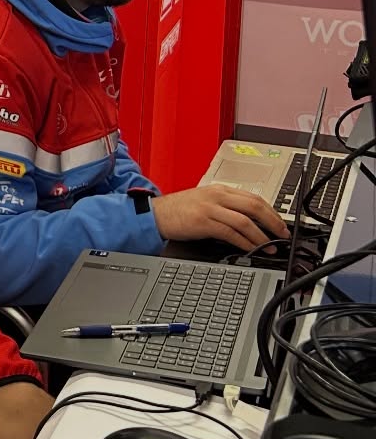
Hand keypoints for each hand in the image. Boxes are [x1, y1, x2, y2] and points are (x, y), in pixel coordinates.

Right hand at [151, 185, 286, 251]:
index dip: (271, 212)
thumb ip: (226, 207)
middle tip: (283, 234)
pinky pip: (230, 233)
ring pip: (245, 220)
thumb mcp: (205, 201)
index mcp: (220, 189)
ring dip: (262, 236)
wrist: (154, 214)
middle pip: (254, 206)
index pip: (253, 197)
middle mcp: (217, 196)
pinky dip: (245, 242)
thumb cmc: (178, 210)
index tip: (280, 224)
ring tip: (271, 246)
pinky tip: (251, 249)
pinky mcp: (203, 222)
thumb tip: (250, 222)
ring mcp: (210, 208)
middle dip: (273, 222)